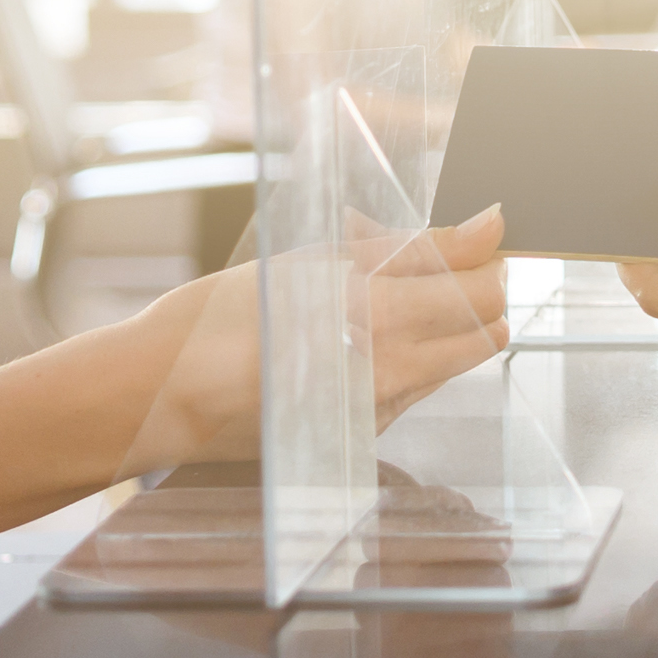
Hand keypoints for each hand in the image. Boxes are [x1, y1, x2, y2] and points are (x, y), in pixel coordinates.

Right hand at [114, 208, 511, 469]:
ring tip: (413, 292)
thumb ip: (402, 248)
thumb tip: (486, 227)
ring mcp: (379, 405)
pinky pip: (420, 386)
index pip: (467, 279)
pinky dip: (416, 354)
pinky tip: (374, 336)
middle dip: (482, 286)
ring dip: (454, 321)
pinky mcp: (369, 430)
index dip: (486, 250)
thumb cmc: (222, 316)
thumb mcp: (309, 263)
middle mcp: (381, 364)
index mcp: (365, 308)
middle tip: (460, 260)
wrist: (163, 395)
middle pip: (479, 320)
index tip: (494, 228)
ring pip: (456, 356)